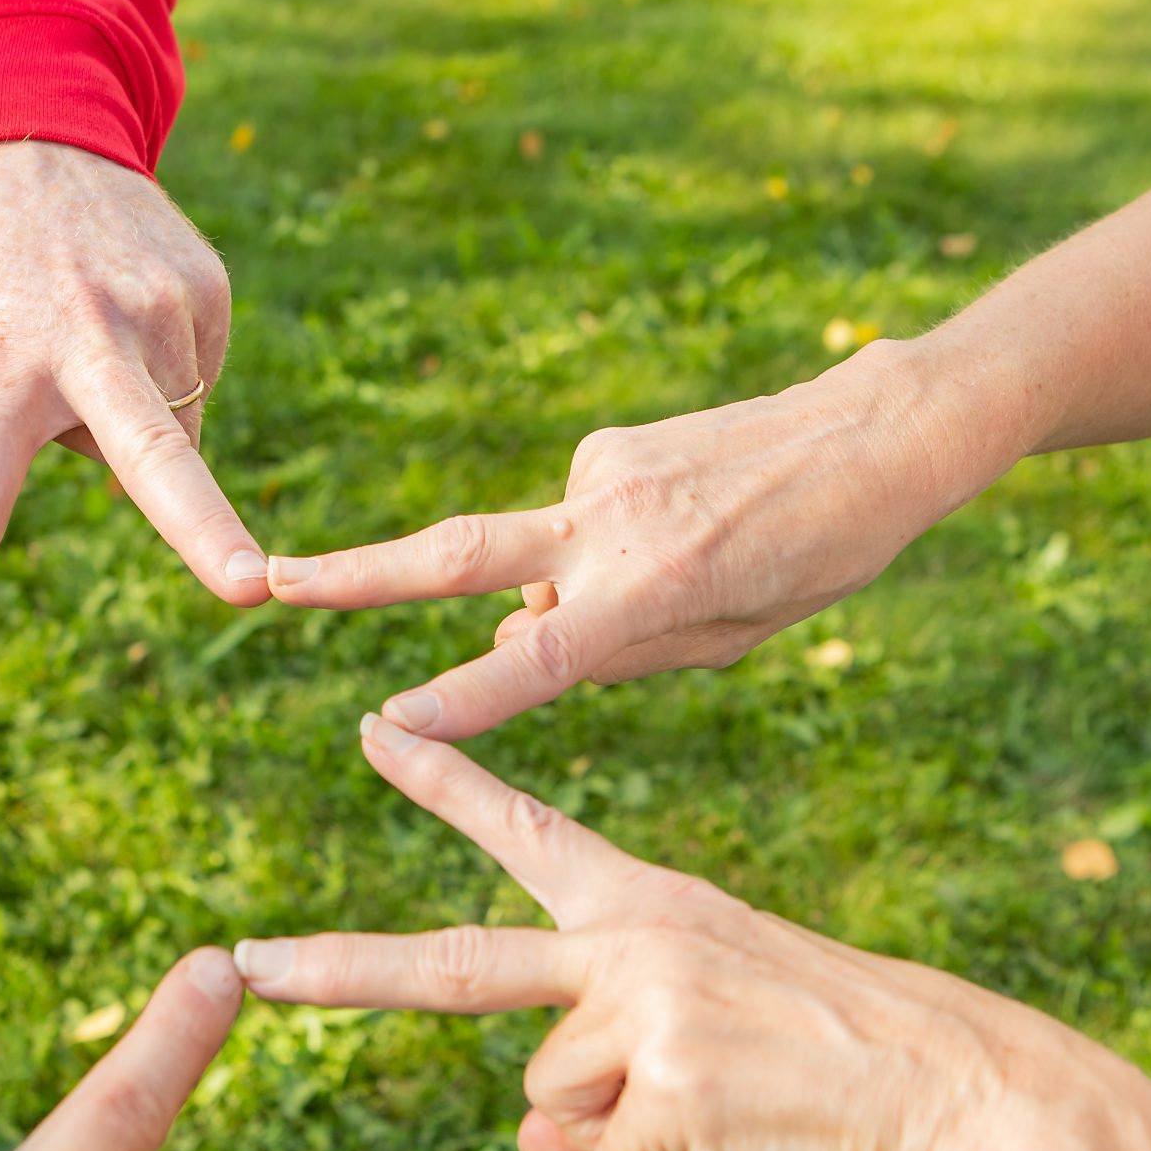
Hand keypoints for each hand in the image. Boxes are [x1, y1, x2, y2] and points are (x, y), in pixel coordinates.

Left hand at [0, 141, 266, 661]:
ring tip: (77, 339)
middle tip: (248, 588)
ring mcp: (159, 312)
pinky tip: (117, 313)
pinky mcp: (207, 291)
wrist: (21, 121)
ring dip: (125, 419)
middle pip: (147, 454)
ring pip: (165, 434)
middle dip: (201, 524)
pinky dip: (157, 373)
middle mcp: (82, 339)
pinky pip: (190, 382)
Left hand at [232, 714, 1096, 1150]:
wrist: (966, 1100)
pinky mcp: (672, 1085)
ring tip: (726, 1135)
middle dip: (338, 969)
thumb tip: (523, 1142)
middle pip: (455, 965)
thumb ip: (596, 1077)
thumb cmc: (838, 1070)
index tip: (374, 730)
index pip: (529, 834)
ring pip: (553, 1114)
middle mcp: (636, 939)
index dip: (446, 785)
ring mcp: (649, 1007)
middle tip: (243, 964)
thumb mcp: (706, 1049)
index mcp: (650, 908)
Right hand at [264, 343, 1014, 737]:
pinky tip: (696, 532)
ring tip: (705, 578)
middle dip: (358, 575)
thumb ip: (625, 651)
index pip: (540, 658)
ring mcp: (603, 475)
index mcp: (656, 586)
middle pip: (459, 555)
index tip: (390, 721)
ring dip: (586, 595)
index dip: (465, 696)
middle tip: (270, 581)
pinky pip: (584, 526)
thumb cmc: (823, 552)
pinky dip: (611, 553)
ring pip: (550, 565)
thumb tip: (513, 644)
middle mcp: (612, 524)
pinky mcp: (608, 447)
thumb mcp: (739, 636)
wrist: (880, 429)